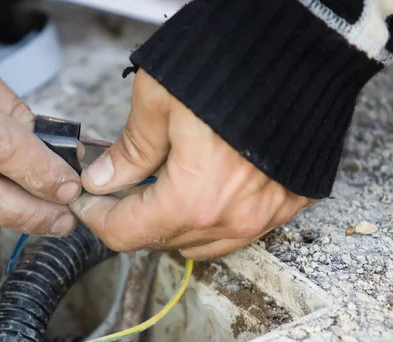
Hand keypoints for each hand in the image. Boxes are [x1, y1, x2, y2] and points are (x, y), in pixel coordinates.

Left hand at [71, 70, 314, 259]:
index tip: (88, 204)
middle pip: (161, 240)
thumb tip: (104, 180)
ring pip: (200, 242)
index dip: (97, 219)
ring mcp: (266, 215)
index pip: (126, 233)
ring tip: (159, 186)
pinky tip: (202, 187)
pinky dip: (211, 216)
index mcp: (195, 199)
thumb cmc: (233, 66)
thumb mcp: (158, 101)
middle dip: (133, 217)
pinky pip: (238, 228)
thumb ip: (129, 151)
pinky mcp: (288, 202)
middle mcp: (233, 218)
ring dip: (172, 222)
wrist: (304, 48)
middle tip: (118, 188)